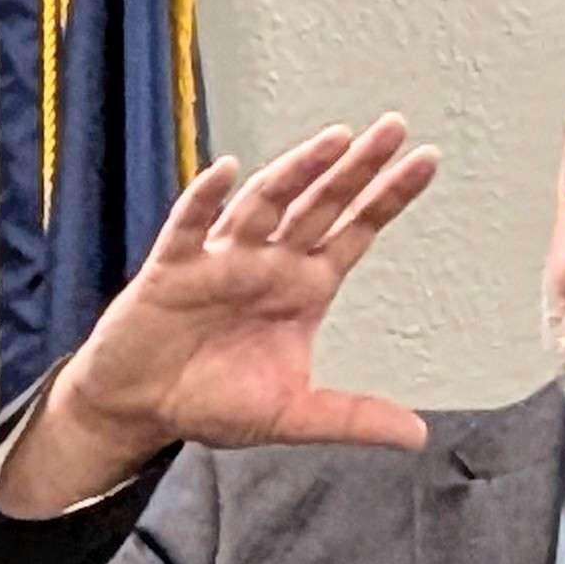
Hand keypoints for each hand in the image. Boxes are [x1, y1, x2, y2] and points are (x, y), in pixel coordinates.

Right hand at [0, 118, 445, 518]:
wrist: (139, 409)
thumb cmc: (211, 402)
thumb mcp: (292, 415)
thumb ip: (352, 418)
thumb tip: (418, 437)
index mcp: (303, 288)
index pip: (355, 231)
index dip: (388, 197)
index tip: (425, 159)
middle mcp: (268, 263)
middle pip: (320, 204)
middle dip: (356, 167)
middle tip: (393, 127)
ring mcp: (221, 259)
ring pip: (265, 204)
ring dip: (297, 171)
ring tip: (334, 140)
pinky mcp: (173, 269)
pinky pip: (190, 228)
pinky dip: (207, 199)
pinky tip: (227, 172)